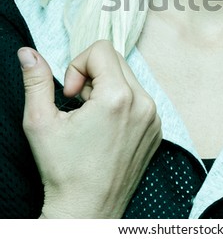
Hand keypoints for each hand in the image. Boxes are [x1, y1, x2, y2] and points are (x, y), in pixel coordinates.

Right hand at [18, 40, 161, 218]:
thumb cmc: (63, 170)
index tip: (70, 94)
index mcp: (118, 97)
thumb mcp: (40, 122)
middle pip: (116, 61)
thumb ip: (35, 81)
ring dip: (107, 89)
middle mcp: (144, 103)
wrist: (88, 211)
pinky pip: (140, 98)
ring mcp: (154, 116)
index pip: (102, 49)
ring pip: (129, 78)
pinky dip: (122, 103)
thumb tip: (28, 53)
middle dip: (92, 75)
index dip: (78, 66)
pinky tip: (107, 129)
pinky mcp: (157, 128)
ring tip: (92, 118)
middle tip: (79, 105)